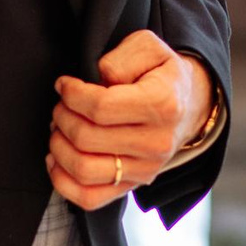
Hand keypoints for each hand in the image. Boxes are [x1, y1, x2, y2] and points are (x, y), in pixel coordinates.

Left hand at [46, 30, 212, 209]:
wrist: (188, 106)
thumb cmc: (162, 75)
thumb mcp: (149, 47)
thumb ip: (121, 57)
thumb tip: (98, 79)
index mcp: (162, 104)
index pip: (100, 107)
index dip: (71, 94)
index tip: (64, 85)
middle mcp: (156, 142)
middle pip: (86, 138)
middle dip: (62, 118)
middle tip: (61, 106)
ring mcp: (145, 169)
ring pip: (83, 170)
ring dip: (59, 147)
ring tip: (60, 129)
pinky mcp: (133, 186)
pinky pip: (88, 198)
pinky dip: (63, 181)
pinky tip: (58, 158)